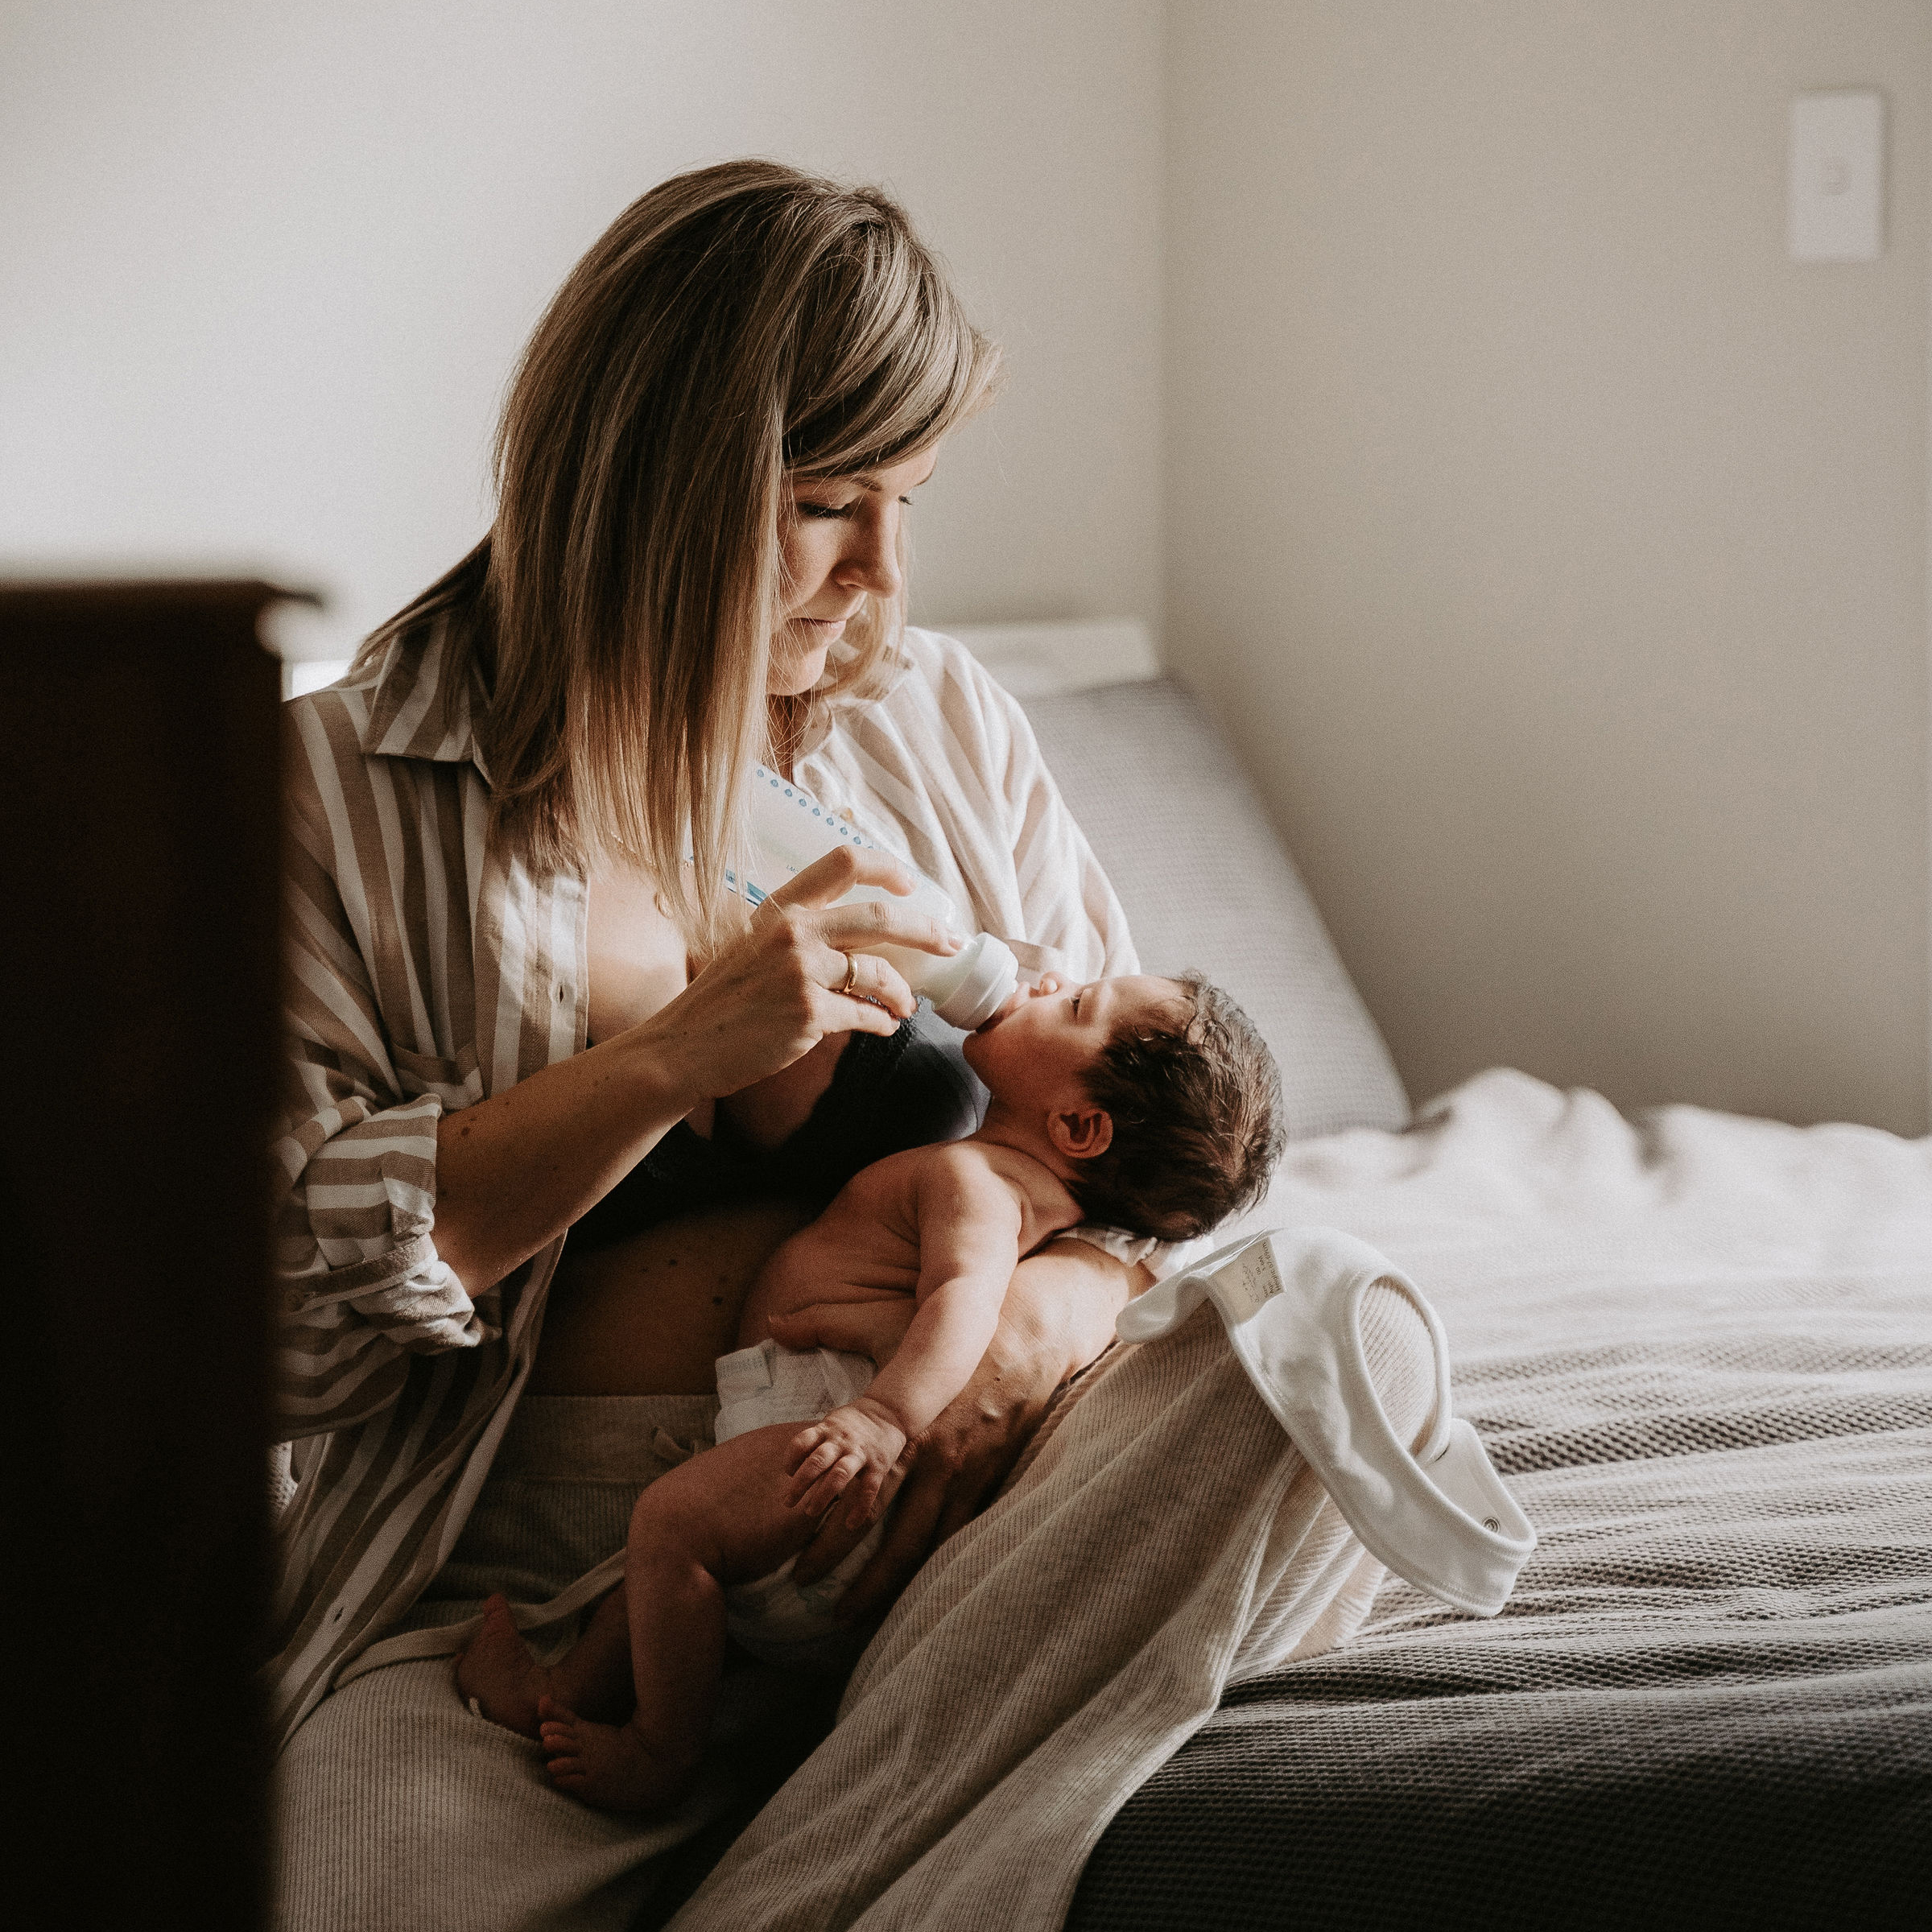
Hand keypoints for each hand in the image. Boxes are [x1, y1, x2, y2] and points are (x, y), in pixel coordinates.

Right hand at [636, 846, 962, 1104]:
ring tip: (906, 1006)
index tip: (911, 884)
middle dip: (926, 930)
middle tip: (950, 943)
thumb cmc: (720, 1002)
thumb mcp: (752, 948)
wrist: (682, 1048)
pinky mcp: (807, 1014)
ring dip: (902, 992)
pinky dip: (880, 1022)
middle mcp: (792, 932)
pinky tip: (882, 1027)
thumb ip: (800, 936)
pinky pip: (864, 1014)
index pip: (843, 862)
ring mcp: (800, 973)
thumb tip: (858, 945)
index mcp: (780, 909)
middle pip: (880, 917)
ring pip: (879, 972)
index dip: (886, 868)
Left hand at [785, 1398, 908, 1527]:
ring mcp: (860, 1452)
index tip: (789, 1472)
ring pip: (839, 1474)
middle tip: (788, 1502)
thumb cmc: (855, 1421)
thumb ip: (816, 1441)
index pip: (801, 1443)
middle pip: (817, 1461)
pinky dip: (860, 1508)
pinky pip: (868, 1489)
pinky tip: (850, 1523)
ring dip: (823, 1495)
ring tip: (810, 1511)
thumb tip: (795, 1466)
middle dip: (800, 1484)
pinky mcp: (878, 1465)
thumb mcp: (832, 1422)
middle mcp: (841, 1441)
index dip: (791, 1459)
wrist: (890, 1410)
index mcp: (828, 1429)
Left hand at [790, 1241, 1142, 1614]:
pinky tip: (920, 1590)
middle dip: (860, 1581)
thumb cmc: (947, 1336)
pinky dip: (939, 1563)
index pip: (859, 1500)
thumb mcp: (883, 1327)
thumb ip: (824, 1327)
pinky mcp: (990, 1478)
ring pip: (929, 1547)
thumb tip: (773, 1323)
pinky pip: (961, 1533)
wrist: (1023, 1336)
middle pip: (894, 1540)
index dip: (828, 1539)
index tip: (798, 1565)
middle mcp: (934, 1462)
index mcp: (902, 1431)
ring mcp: (967, 1475)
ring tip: (867, 1615)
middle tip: (828, 1613)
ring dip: (898, 1584)